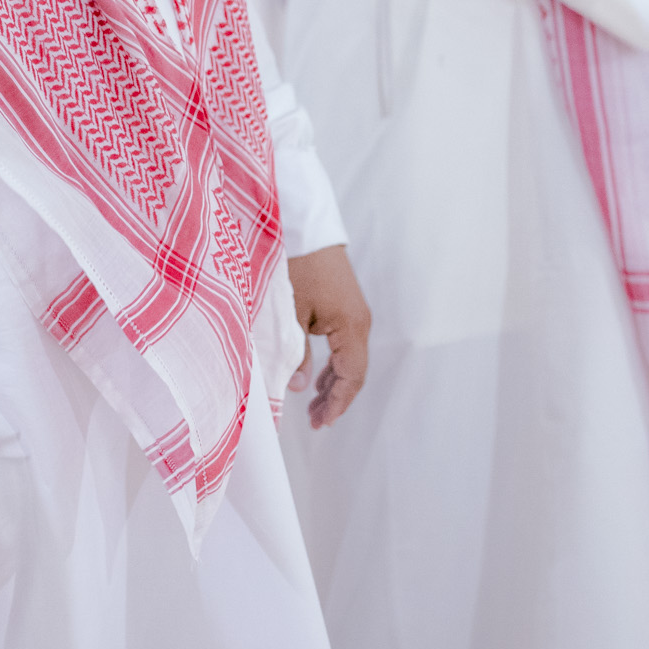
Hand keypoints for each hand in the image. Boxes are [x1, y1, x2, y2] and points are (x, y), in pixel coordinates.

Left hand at [286, 243, 370, 428]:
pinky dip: (332, 363)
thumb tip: (297, 388)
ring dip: (333, 382)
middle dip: (335, 398)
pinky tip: (316, 374)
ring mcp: (354, 311)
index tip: (320, 424)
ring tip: (313, 405)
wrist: (301, 224)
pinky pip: (343, 343)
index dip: (336, 404)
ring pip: (349, 358)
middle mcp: (359, 321)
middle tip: (315, 421)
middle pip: (353, 371)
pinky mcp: (344, 303)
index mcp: (351, 327)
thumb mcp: (289, 314)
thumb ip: (294, 353)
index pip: (351, 378)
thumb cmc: (295, 265)